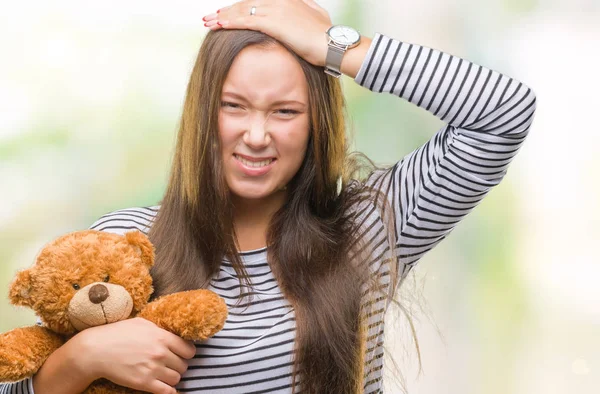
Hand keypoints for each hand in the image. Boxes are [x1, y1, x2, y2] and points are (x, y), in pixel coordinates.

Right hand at [75, 317, 195, 393]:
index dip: (187, 353)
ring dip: (172, 377)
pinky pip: (167, 391)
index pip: (188, 350)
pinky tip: (163, 387)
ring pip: (177, 378)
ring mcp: (153, 369)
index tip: (182, 354)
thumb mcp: (141, 324)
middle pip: (183, 365)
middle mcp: (160, 353)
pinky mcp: (144, 383)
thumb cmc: (117, 333)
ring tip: (163, 374)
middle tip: (170, 365)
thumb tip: (170, 335)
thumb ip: (159, 330)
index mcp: (162, 337)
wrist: (96, 350)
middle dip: (178, 365)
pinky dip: (168, 391)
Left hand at [202, 0, 332, 66]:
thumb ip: (306, 9)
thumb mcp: (317, 16)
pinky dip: (230, 23)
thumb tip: (304, 10)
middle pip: (246, 5)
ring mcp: (275, 10)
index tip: (227, 13)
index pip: (257, 2)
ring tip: (208, 23)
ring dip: (223, 17)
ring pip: (242, 12)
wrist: (333, 44)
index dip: (240, 8)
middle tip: (210, 18)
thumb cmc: (326, 36)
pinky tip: (218, 26)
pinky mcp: (273, 22)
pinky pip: (246, 22)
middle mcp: (279, 1)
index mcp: (287, 0)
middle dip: (226, 12)